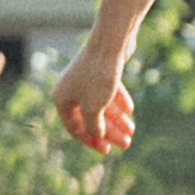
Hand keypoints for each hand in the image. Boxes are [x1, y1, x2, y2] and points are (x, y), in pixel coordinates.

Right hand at [54, 34, 134, 156]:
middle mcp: (70, 89)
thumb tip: (96, 135)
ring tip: (132, 130)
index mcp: (62, 99)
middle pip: (90, 117)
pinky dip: (118, 101)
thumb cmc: (98, 77)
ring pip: (101, 105)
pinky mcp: (100, 70)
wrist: (110, 43)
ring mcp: (86, 79)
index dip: (90, 141)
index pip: (74, 127)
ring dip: (117, 119)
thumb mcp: (94, 108)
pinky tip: (130, 110)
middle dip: (108, 132)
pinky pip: (108, 91)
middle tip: (126, 144)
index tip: (106, 151)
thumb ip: (94, 126)